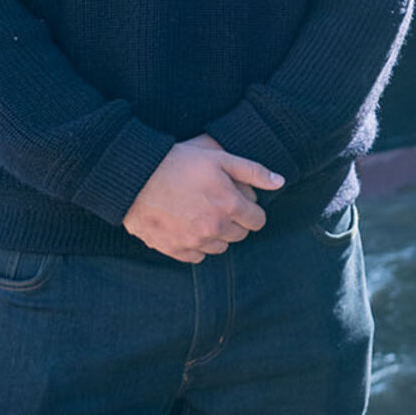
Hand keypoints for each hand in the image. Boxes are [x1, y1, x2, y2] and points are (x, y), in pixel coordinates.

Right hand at [122, 136, 283, 262]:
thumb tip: (280, 182)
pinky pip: (197, 256)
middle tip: (220, 206)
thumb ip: (253, 171)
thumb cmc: (178, 162)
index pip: (257, 221)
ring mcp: (193, 241)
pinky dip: (196, 245)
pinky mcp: (174, 249)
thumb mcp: (219, 158)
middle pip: (239, 236)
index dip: (251, 211)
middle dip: (235, 222)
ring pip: (219, 248)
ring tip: (203, 215)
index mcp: (229, 205)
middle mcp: (214, 228)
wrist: (135, 177)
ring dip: (217, 235)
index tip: (241, 204)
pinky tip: (188, 227)